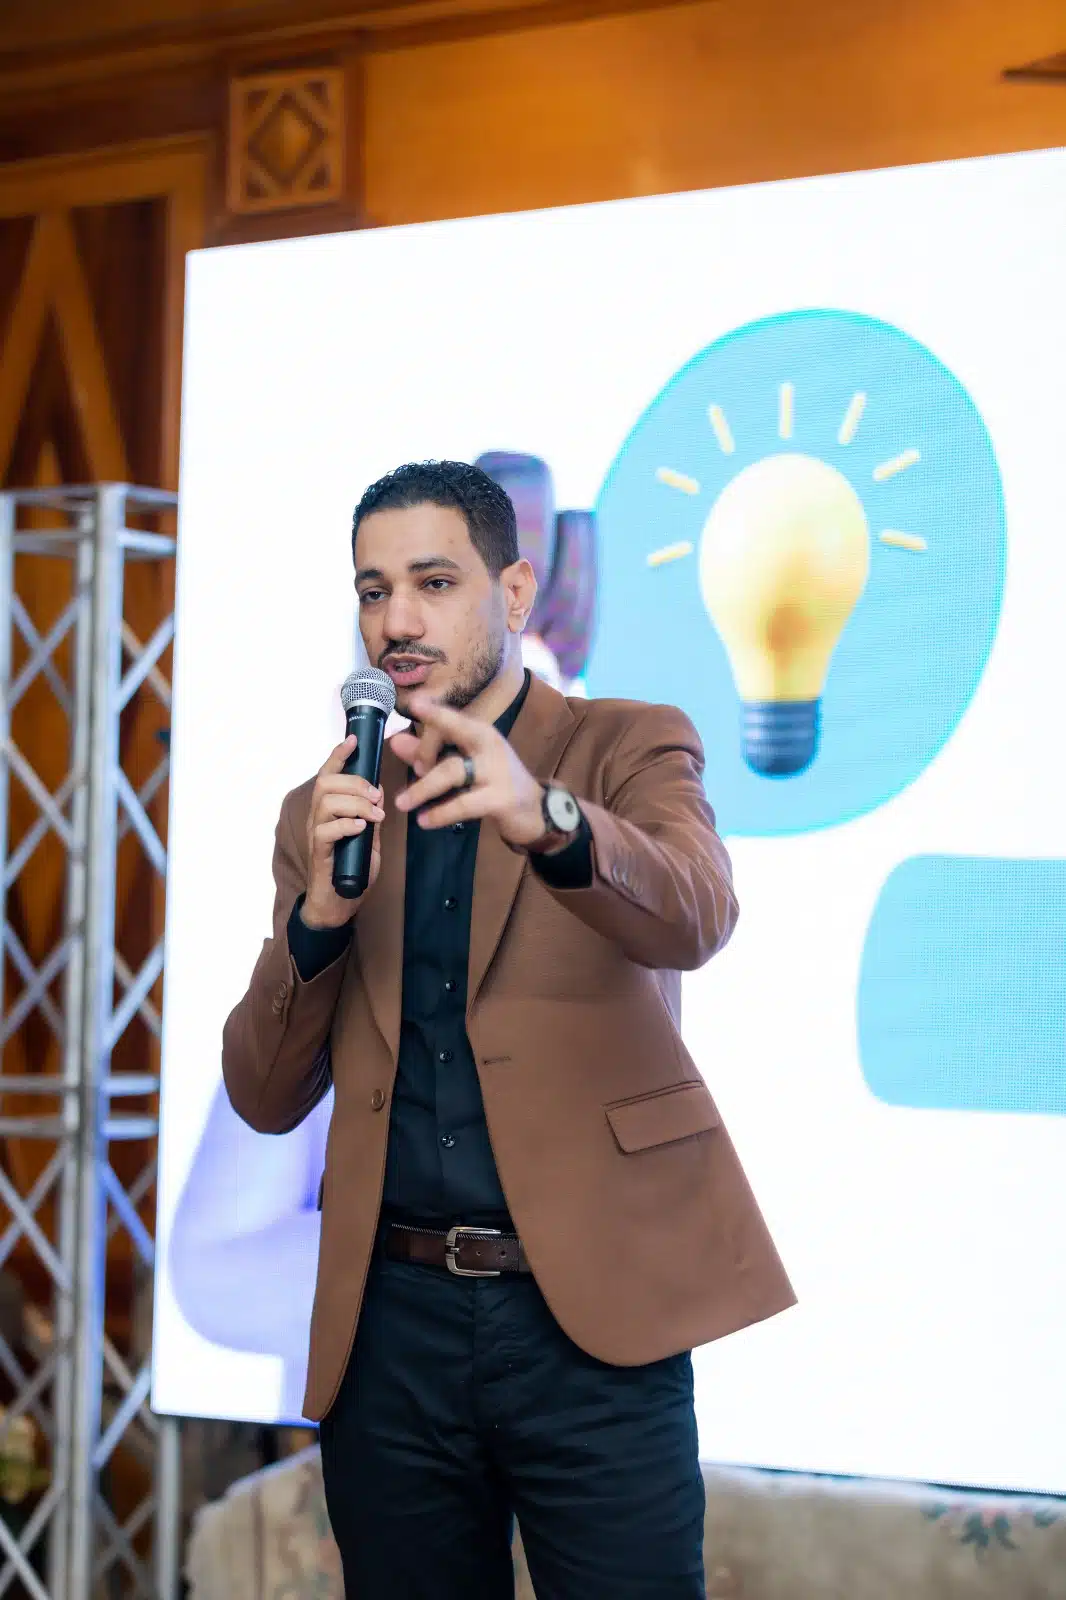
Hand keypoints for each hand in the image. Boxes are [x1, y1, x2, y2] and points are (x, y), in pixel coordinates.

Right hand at [302, 735, 385, 927]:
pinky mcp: (319, 854)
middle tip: (377, 797)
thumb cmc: (351, 871)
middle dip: (355, 783)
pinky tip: (361, 829)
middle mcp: (318, 819)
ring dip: (356, 804)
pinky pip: (326, 830)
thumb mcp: (369, 838)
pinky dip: (346, 825)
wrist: (338, 905)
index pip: (329, 775)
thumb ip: (371, 816)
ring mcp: (317, 836)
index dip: (339, 756)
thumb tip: (379, 792)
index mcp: (329, 811)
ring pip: (326, 802)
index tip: (353, 740)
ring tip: (375, 815)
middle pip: (326, 784)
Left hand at [392, 694, 544, 847]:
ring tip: (402, 803)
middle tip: (410, 769)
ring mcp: (497, 771)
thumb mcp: (463, 764)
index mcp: (481, 733)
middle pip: (453, 734)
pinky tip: (425, 820)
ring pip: (452, 770)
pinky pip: (463, 804)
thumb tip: (395, 741)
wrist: (536, 810)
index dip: (433, 712)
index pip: (454, 717)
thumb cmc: (495, 782)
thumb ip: (429, 753)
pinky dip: (441, 812)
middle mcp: (490, 745)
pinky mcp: (500, 799)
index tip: (415, 703)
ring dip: (423, 788)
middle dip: (424, 749)